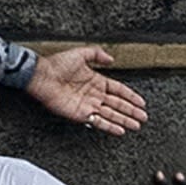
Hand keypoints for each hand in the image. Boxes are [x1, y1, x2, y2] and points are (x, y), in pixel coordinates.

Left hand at [25, 46, 146, 136]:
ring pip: (111, 114)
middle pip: (118, 104)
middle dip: (131, 111)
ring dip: (124, 120)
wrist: (42, 76)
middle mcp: (94, 94)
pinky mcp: (80, 114)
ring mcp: (88, 105)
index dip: (130, 96)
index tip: (141, 102)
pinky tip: (120, 130)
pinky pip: (98, 121)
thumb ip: (97, 55)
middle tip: (143, 118)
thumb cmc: (57, 64)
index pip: (118, 90)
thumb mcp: (81, 54)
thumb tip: (111, 60)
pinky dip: (109, 126)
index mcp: (96, 81)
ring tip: (136, 126)